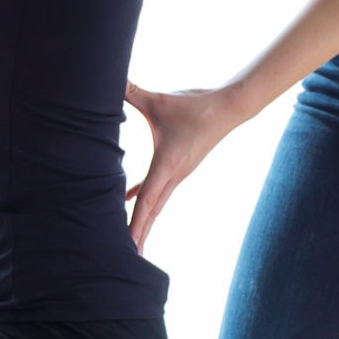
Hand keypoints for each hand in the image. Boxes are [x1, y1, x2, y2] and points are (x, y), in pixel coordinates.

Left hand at [124, 79, 239, 250]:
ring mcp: (177, 174)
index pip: (146, 201)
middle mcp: (172, 176)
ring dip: (142, 221)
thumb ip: (131, 92)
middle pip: (151, 212)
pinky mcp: (179, 167)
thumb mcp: (159, 101)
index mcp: (166, 165)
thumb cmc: (195, 106)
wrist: (229, 108)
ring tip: (128, 240)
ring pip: (155, 204)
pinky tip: (126, 199)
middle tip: (126, 258)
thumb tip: (110, 81)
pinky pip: (157, 190)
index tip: (128, 245)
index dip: (134, 224)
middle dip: (138, 234)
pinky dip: (142, 200)